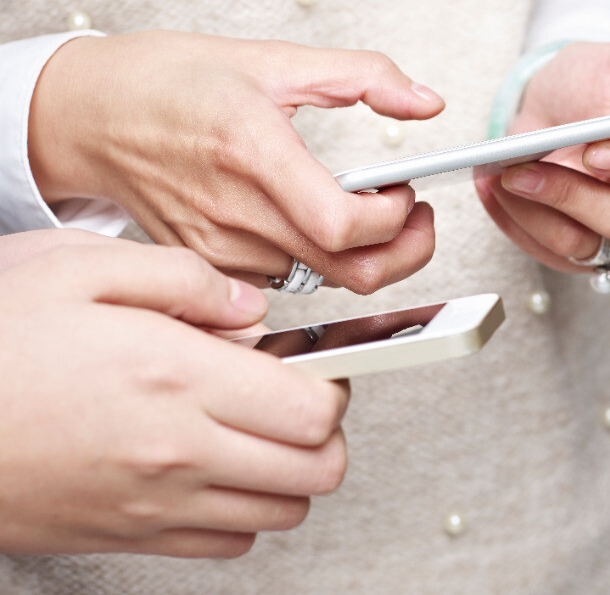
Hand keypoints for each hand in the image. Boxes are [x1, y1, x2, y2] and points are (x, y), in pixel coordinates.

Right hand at [0, 231, 349, 556]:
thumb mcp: (75, 266)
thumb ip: (184, 278)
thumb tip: (248, 307)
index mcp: (176, 377)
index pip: (317, 410)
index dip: (333, 383)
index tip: (313, 362)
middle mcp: (176, 452)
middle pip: (317, 471)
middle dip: (324, 432)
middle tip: (292, 394)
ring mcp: (152, 504)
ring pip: (280, 513)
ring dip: (288, 472)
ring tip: (253, 428)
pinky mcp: (124, 537)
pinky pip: (226, 544)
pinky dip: (241, 511)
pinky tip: (213, 466)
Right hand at [28, 31, 444, 293]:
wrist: (88, 115)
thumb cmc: (170, 82)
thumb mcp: (274, 59)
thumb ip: (364, 76)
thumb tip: (426, 103)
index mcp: (253, 153)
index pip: (346, 226)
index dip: (397, 220)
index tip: (406, 191)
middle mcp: (235, 213)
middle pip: (352, 272)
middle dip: (404, 250)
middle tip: (410, 214)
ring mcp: (220, 251)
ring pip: (325, 283)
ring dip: (359, 253)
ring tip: (356, 207)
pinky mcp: (211, 270)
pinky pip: (289, 284)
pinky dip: (318, 262)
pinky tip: (314, 224)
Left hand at [474, 43, 609, 270]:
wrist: (558, 100)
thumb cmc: (602, 81)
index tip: (597, 149)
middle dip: (572, 195)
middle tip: (525, 168)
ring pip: (589, 245)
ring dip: (537, 213)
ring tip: (504, 177)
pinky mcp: (592, 252)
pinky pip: (554, 254)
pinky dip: (517, 225)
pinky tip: (495, 191)